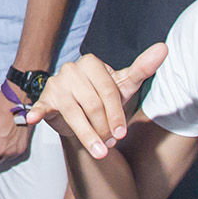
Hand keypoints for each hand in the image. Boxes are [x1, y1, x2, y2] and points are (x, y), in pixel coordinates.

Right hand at [26, 46, 168, 159]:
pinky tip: (34, 119)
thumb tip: (164, 48)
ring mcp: (56, 84)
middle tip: (111, 143)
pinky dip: (37, 113)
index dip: (116, 114)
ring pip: (73, 113)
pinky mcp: (44, 100)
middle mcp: (70, 69)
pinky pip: (41, 106)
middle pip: (91, 104)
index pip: (106, 90)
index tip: (122, 133)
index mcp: (90, 62)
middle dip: (103, 127)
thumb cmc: (106, 97)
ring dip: (87, 135)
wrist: (85, 114)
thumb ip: (143, 67)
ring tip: (99, 151)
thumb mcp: (125, 84)